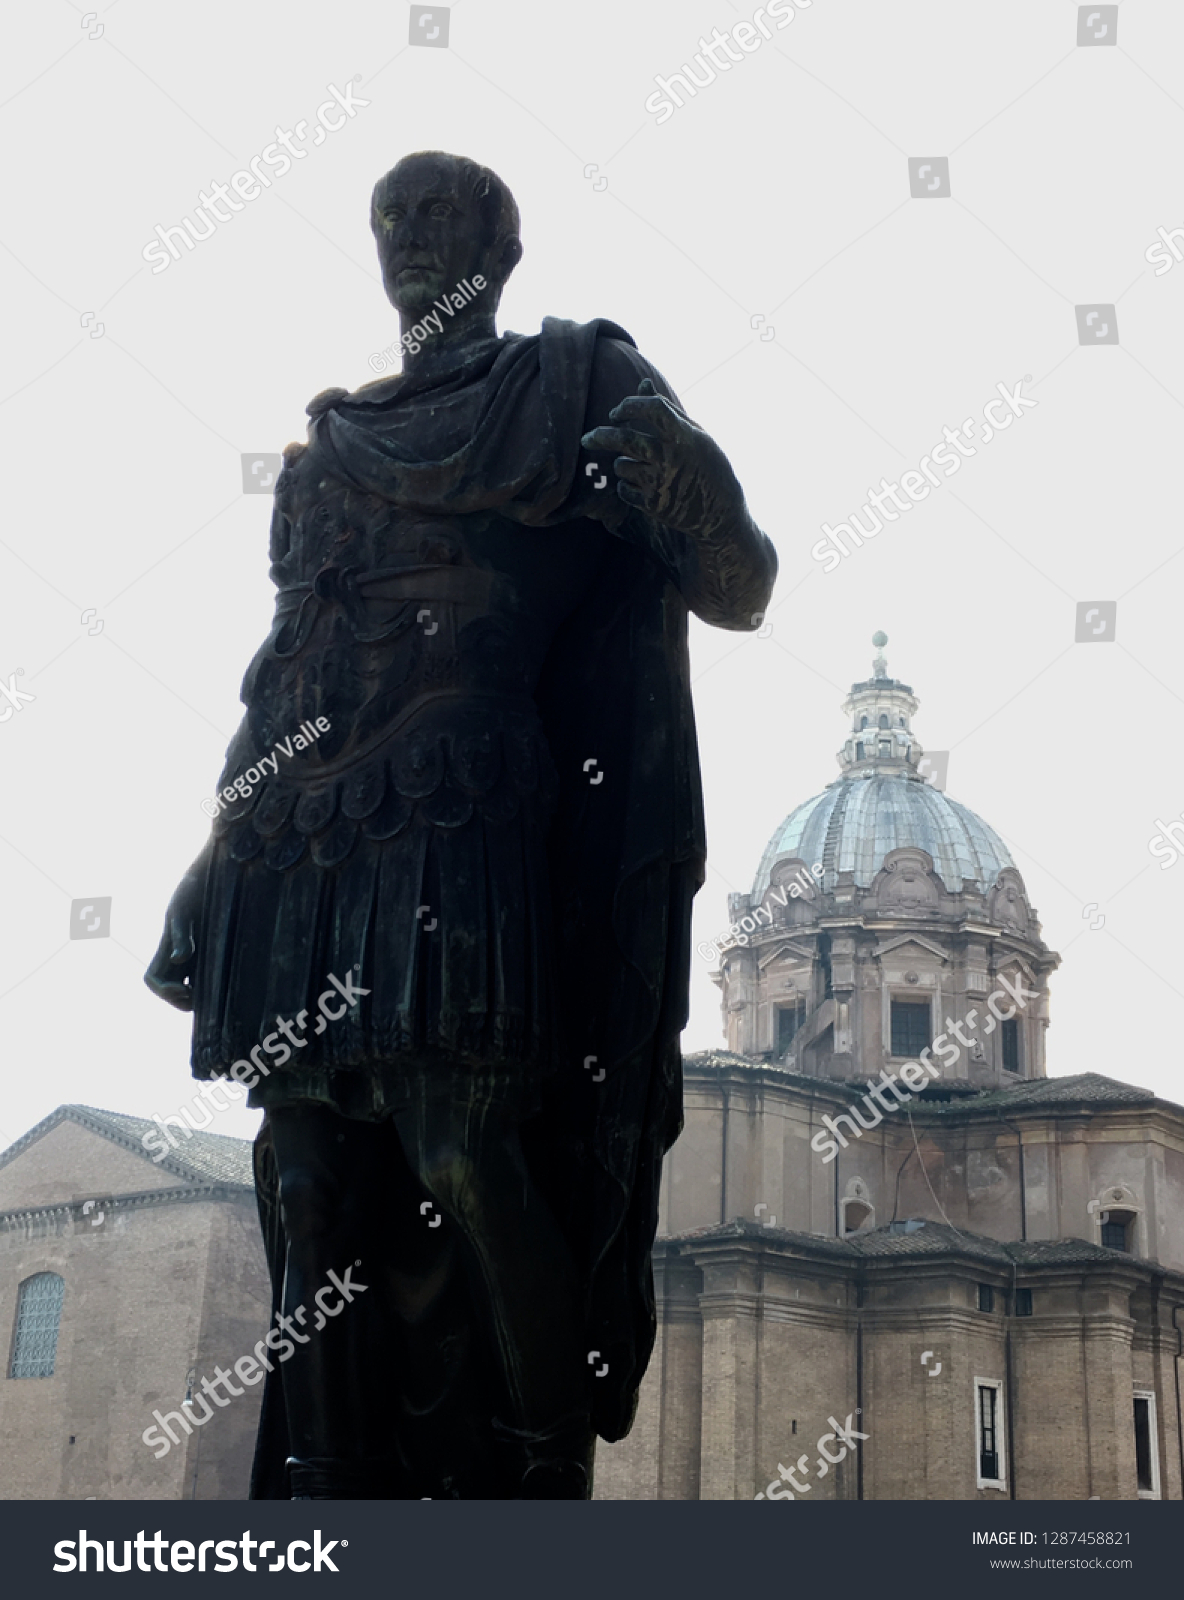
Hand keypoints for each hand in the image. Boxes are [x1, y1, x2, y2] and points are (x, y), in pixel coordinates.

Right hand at [144, 869, 203, 1011]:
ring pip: (188, 985)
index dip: (162, 991)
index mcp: (166, 946)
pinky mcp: (214, 949)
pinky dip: (213, 986)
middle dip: (180, 1000)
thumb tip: (178, 958)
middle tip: (200, 999)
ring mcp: (195, 953)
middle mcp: (178, 953)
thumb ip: (181, 934)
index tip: (184, 990)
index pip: (152, 979)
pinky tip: (227, 985)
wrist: (216, 872)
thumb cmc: (196, 889)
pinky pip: (207, 975)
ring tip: (214, 996)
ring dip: (196, 996)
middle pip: (169, 989)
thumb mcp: (185, 911)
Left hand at [581, 378, 742, 535]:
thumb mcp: (694, 435)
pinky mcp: (653, 505)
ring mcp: (661, 483)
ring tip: (639, 467)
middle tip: (588, 438)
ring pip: (621, 466)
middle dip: (600, 436)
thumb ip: (666, 410)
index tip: (617, 412)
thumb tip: (642, 384)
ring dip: (623, 463)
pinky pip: (624, 489)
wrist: (720, 512)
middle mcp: (671, 458)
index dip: (629, 405)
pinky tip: (641, 485)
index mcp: (684, 436)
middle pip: (625, 439)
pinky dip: (626, 485)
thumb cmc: (708, 465)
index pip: (651, 408)